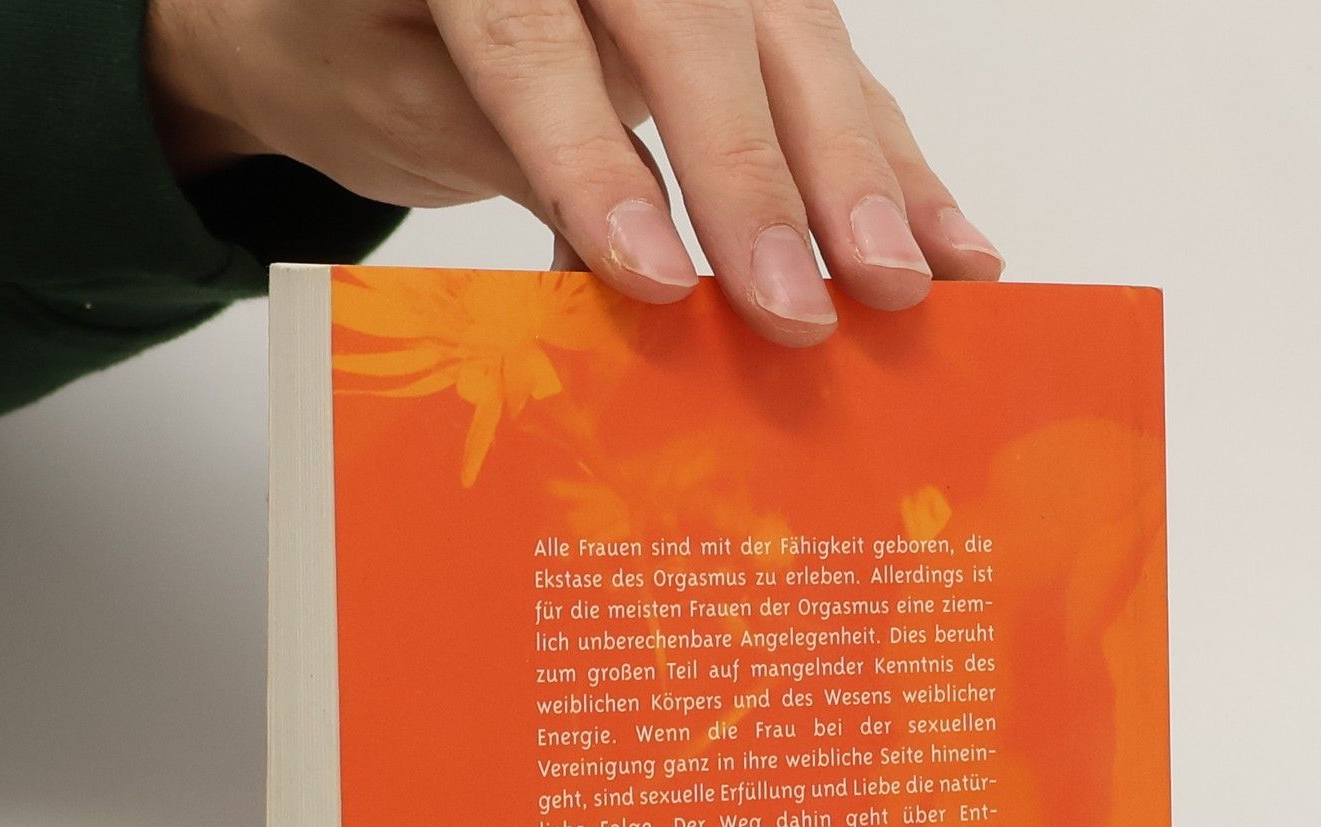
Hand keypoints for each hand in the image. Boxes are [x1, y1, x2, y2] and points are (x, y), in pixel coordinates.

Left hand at [145, 0, 1003, 344]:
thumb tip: (631, 269)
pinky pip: (829, 74)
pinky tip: (949, 243)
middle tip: (804, 302)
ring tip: (908, 280)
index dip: (597, 157)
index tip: (652, 277)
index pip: (537, 28)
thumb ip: (509, 148)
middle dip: (759, 175)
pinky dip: (890, 163)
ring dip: (859, 175)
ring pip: (793, 43)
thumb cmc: (370, 44)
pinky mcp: (748, 4)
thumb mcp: (397, 99)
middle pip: (696, 25)